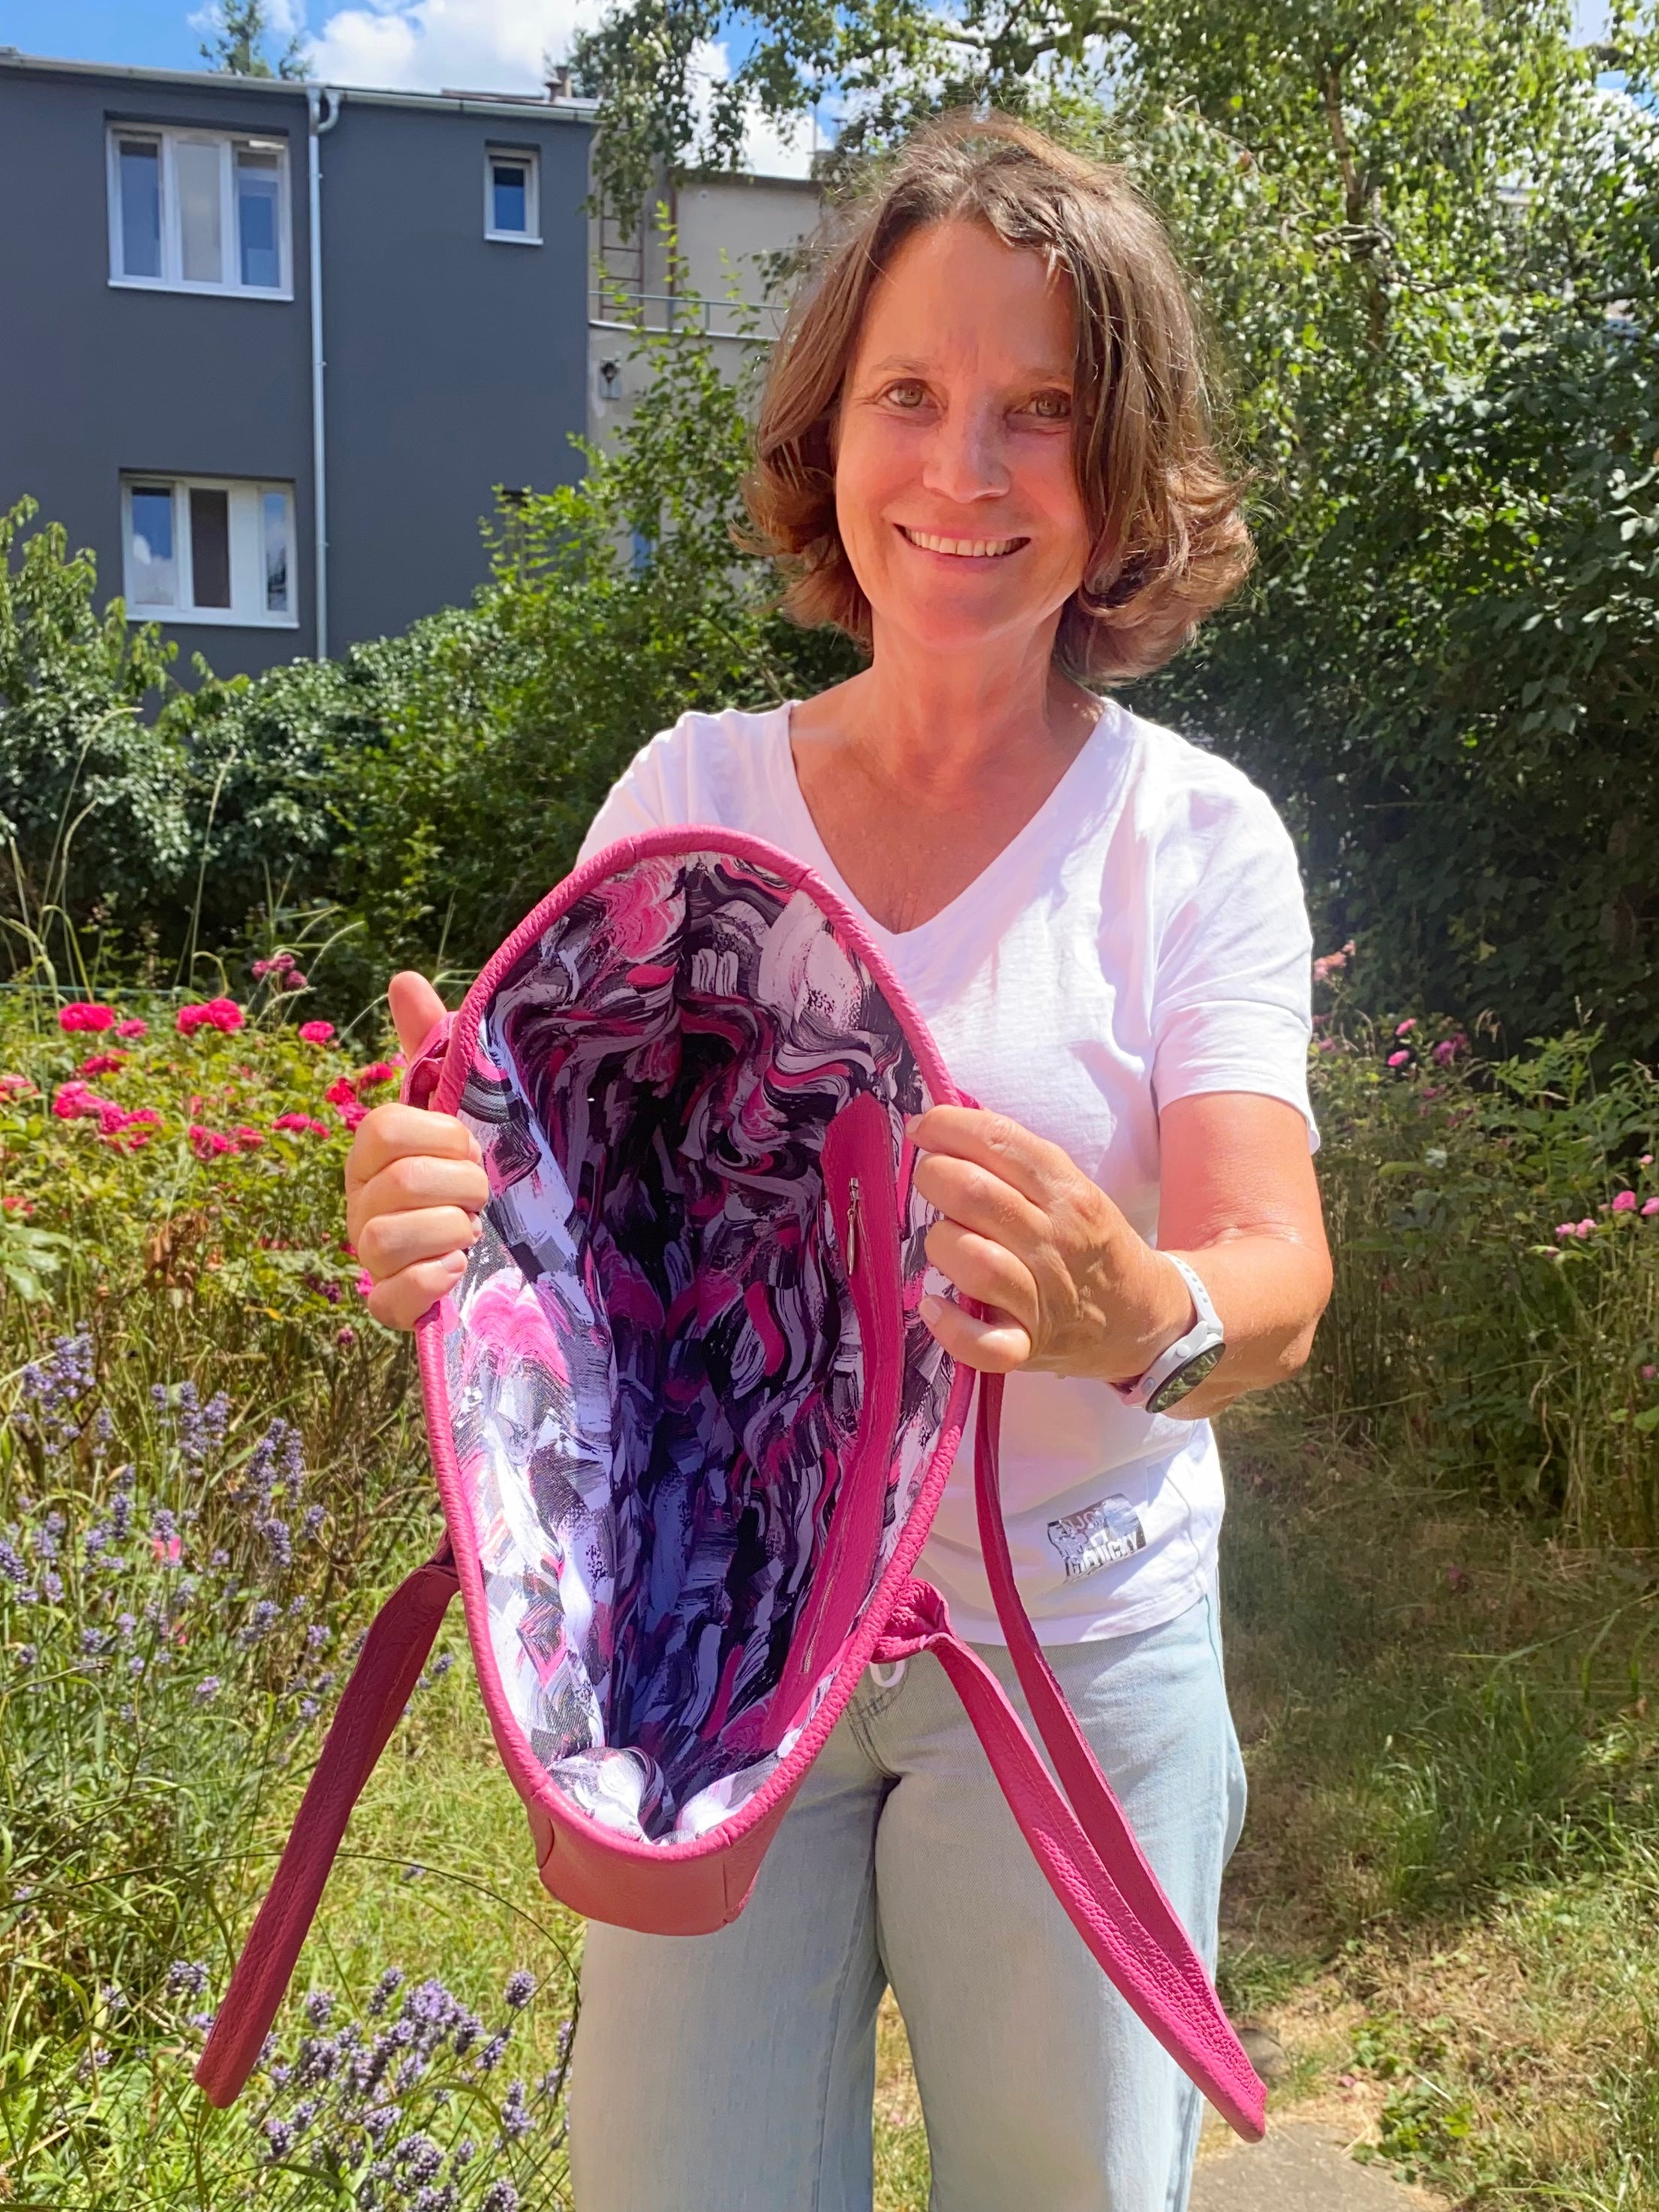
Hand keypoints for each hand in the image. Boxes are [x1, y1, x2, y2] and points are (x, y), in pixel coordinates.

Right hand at [345, 972, 488, 1330]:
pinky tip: (457, 1268)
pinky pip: (389, 1300)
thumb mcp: (456, 1102)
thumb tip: (403, 980)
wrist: (502, 1245)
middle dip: (461, 1186)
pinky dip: (429, 1283)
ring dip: (452, 1232)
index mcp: (372, 1152)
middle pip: (401, 1184)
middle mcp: (360, 1203)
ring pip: (387, 1240)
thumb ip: (432, 1045)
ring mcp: (370, 1257)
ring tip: (473, 1232)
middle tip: (483, 1195)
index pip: (386, 1127)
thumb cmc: (467, 1166)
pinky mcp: (389, 1306)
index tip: (471, 1147)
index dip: (442, 1136)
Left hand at [908, 1106, 1190, 1379]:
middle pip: (974, 1193)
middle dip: (933, 1175)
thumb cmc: (1089, 1242)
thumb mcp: (1070, 1188)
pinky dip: (952, 1327)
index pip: (1000, 1141)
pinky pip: (983, 1346)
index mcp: (1067, 1191)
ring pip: (972, 1259)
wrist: (1144, 1314)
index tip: (924, 1129)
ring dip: (941, 1243)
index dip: (947, 1125)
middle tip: (931, 1180)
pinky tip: (936, 1306)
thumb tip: (939, 1127)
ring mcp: (1043, 1297)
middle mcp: (1055, 1239)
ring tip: (945, 1241)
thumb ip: (1014, 1160)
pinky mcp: (1030, 1346)